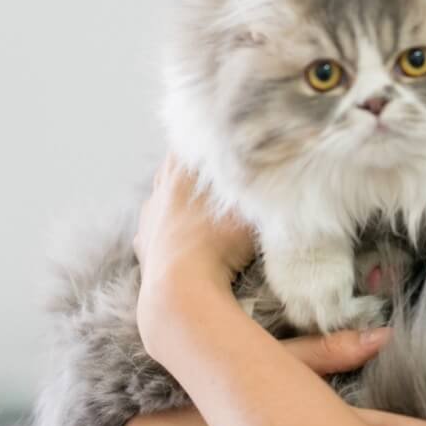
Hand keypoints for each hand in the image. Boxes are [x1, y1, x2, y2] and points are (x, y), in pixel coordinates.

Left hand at [134, 153, 255, 338]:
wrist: (181, 290)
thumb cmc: (218, 244)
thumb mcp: (250, 210)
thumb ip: (261, 188)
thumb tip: (281, 171)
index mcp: (183, 174)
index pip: (191, 143)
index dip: (205, 139)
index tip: (218, 135)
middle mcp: (162, 192)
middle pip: (171, 164)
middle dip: (188, 160)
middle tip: (206, 158)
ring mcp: (150, 220)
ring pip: (158, 194)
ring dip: (172, 191)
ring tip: (190, 192)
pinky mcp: (144, 246)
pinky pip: (151, 226)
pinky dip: (162, 223)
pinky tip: (171, 228)